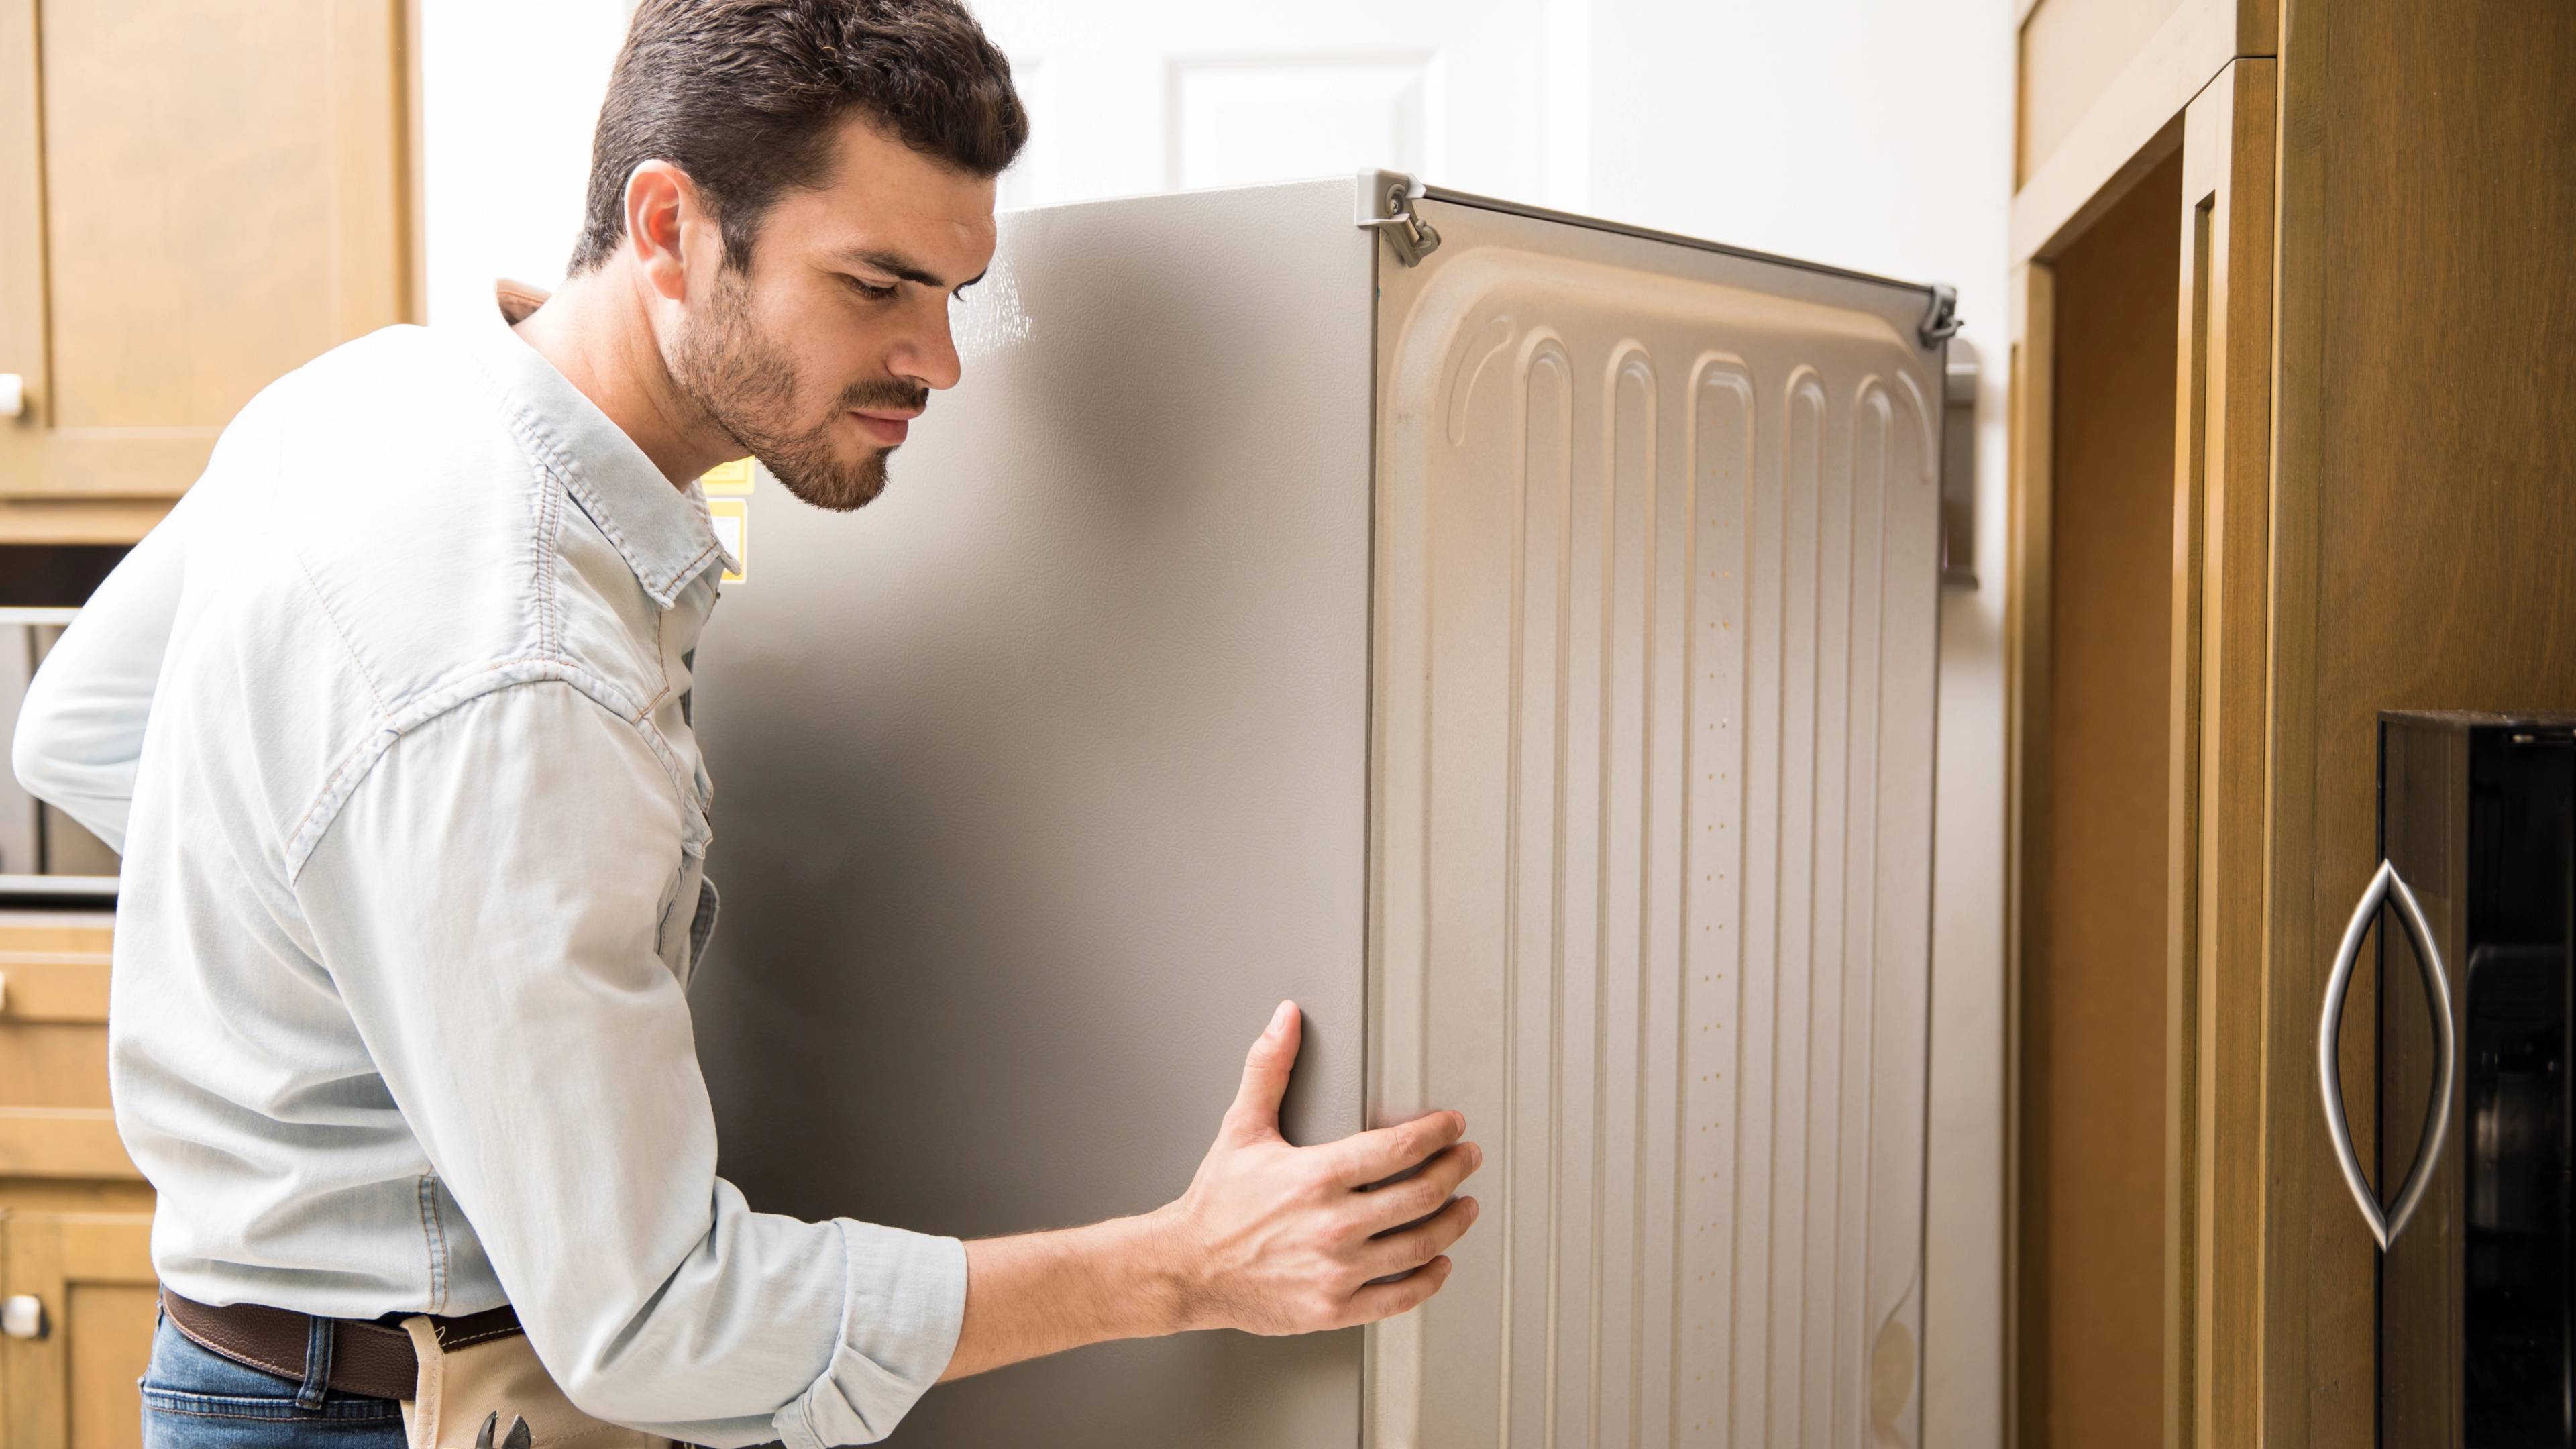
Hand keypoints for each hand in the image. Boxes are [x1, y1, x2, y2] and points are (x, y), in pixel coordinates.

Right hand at [1150, 1000, 1481, 1334]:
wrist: (1185, 1268)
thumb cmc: (1216, 1203)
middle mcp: (1332, 1226)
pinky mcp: (1334, 1308)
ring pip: (1420, 1245)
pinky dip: (1429, 1279)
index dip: (1437, 1133)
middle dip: (1455, 1171)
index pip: (1398, 1148)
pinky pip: (1399, 1297)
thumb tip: (1285, 1019)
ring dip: (1453, 1222)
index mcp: (1316, 1177)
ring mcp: (1336, 1271)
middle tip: (1467, 1158)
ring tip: (1464, 1206)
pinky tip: (1438, 1264)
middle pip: (1421, 1194)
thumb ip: (1269, 1068)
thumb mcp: (1242, 1128)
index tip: (1452, 1126)